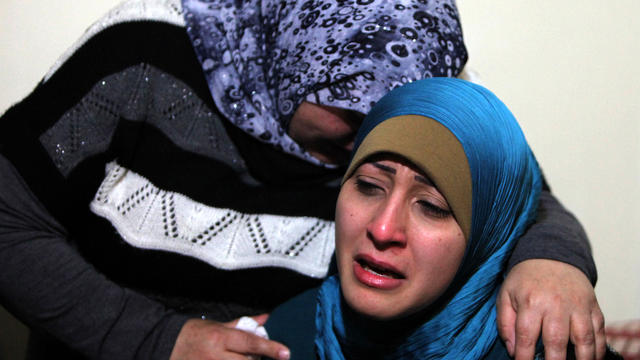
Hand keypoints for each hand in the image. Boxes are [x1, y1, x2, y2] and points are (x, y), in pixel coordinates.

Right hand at [170, 314, 289, 359]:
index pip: (250, 342)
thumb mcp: (218, 325)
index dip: (269, 348)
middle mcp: (215, 355)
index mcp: (220, 337)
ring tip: (238, 358)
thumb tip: (265, 317)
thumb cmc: (194, 334)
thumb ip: (243, 324)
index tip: (286, 353)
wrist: (165, 346)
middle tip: (254, 356)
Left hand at [497, 259, 604, 359]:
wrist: (552, 256)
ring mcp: (578, 306)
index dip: (524, 356)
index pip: (527, 336)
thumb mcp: (506, 294)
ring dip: (581, 359)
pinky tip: (590, 359)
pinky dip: (597, 349)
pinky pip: (599, 332)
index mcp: (531, 301)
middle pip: (556, 341)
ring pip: (583, 339)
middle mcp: (556, 304)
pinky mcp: (593, 306)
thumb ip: (505, 322)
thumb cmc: (526, 279)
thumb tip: (513, 349)